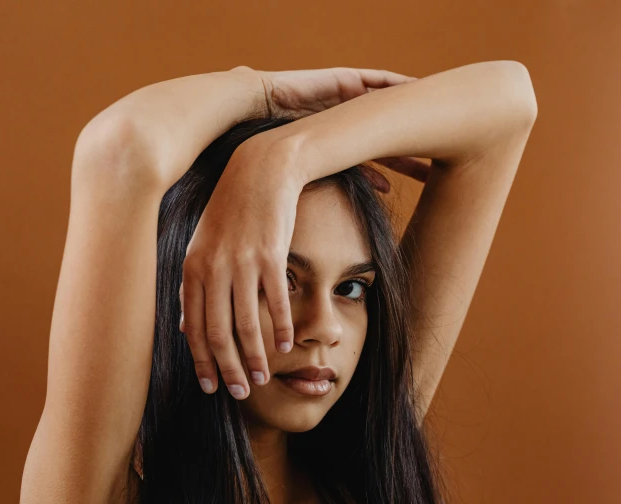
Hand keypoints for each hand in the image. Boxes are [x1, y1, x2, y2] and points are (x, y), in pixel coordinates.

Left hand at [179, 141, 301, 398]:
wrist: (259, 172)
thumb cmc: (229, 212)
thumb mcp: (201, 247)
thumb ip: (192, 287)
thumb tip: (185, 326)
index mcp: (191, 269)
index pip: (193, 329)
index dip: (202, 363)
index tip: (211, 388)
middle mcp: (212, 269)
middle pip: (218, 334)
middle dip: (229, 369)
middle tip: (241, 392)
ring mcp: (241, 262)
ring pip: (246, 324)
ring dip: (255, 357)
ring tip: (263, 377)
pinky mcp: (271, 254)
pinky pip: (275, 301)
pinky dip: (280, 327)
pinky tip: (285, 345)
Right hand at [244, 66, 429, 192]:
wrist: (250, 111)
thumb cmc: (266, 148)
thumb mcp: (298, 176)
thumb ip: (315, 193)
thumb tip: (322, 233)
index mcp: (336, 146)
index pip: (377, 158)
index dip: (401, 167)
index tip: (428, 181)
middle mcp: (344, 123)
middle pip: (391, 135)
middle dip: (417, 147)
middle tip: (443, 160)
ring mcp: (344, 100)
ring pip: (388, 108)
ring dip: (414, 115)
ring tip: (444, 122)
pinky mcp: (341, 79)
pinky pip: (376, 79)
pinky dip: (398, 83)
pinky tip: (419, 87)